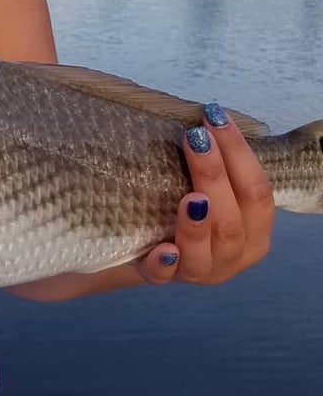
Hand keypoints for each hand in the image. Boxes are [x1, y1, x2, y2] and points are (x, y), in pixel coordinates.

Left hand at [135, 103, 274, 285]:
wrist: (138, 247)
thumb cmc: (178, 208)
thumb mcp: (205, 190)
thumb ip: (212, 168)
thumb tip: (203, 117)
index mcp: (253, 230)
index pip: (257, 191)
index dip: (239, 153)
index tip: (214, 116)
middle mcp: (232, 254)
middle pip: (232, 219)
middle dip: (215, 175)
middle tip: (195, 138)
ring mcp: (199, 270)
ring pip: (206, 251)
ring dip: (198, 224)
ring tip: (191, 199)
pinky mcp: (164, 279)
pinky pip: (166, 276)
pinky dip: (164, 263)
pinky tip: (162, 250)